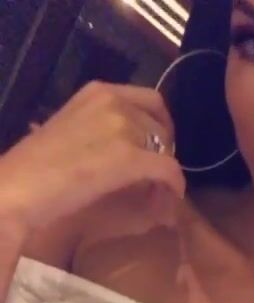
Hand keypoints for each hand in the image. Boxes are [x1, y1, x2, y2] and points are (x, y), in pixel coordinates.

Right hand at [0, 82, 184, 233]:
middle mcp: (114, 101)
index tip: (158, 146)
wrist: (19, 188)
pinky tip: (170, 199)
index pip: (149, 99)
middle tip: (158, 176)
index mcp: (98, 92)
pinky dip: (174, 186)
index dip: (161, 125)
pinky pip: (168, 170)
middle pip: (161, 125)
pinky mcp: (130, 158)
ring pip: (166, 149)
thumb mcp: (71, 132)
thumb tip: (124, 151)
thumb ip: (100, 132)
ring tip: (158, 194)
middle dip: (165, 151)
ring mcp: (123, 127)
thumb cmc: (35, 168)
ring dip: (166, 173)